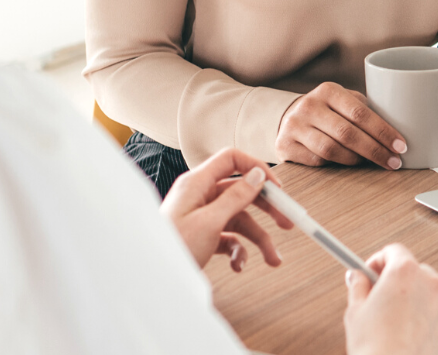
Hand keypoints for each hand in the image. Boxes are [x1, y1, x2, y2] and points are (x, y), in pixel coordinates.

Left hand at [159, 148, 292, 271]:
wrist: (150, 277)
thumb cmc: (172, 247)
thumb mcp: (209, 222)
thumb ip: (235, 197)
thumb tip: (257, 175)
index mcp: (197, 183)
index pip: (231, 160)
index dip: (256, 169)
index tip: (277, 188)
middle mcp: (200, 196)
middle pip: (241, 192)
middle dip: (266, 209)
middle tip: (287, 223)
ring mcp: (201, 217)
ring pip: (239, 220)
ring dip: (258, 239)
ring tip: (273, 259)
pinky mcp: (202, 236)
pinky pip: (229, 238)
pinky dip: (239, 251)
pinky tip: (239, 265)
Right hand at [276, 82, 407, 168]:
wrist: (289, 118)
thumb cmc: (328, 112)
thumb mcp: (344, 102)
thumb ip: (366, 110)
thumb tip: (402, 127)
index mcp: (328, 90)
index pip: (360, 113)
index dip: (383, 131)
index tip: (401, 145)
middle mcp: (309, 106)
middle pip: (347, 133)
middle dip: (375, 150)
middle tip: (394, 162)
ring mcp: (294, 126)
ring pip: (332, 150)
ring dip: (357, 160)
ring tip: (372, 162)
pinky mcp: (285, 146)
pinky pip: (317, 161)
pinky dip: (336, 165)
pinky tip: (348, 164)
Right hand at [344, 244, 437, 354]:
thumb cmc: (377, 350)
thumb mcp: (355, 313)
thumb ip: (358, 287)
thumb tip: (357, 278)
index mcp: (405, 273)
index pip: (394, 251)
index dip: (379, 262)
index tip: (373, 272)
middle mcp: (433, 283)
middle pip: (418, 270)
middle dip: (402, 283)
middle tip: (386, 301)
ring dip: (427, 299)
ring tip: (409, 321)